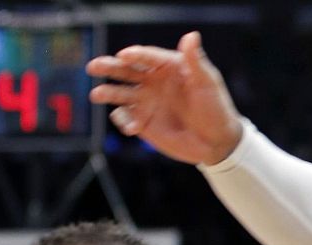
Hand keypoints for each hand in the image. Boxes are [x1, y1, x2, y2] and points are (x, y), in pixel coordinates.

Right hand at [87, 31, 242, 164]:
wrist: (218, 142)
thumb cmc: (216, 109)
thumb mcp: (208, 83)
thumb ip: (195, 61)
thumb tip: (192, 36)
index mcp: (166, 67)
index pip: (146, 56)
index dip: (135, 55)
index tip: (125, 56)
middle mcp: (151, 82)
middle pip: (125, 71)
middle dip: (108, 67)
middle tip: (94, 67)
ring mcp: (146, 102)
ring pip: (120, 94)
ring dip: (108, 93)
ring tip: (97, 94)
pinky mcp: (143, 123)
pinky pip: (127, 118)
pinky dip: (124, 120)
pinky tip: (129, 125)